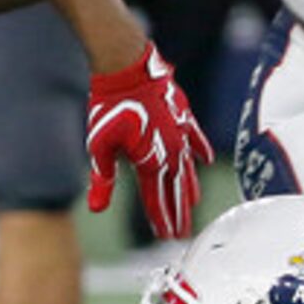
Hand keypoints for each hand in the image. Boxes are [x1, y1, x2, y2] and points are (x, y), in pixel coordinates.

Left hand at [87, 46, 210, 242]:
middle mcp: (170, 152)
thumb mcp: (99, 146)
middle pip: (175, 189)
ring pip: (188, 168)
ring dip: (189, 188)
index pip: (156, 199)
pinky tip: (205, 161)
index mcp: (150, 162)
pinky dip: (200, 150)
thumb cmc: (109, 106)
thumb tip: (97, 208)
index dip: (162, 220)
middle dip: (177, 213)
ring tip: (192, 206)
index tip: (167, 237)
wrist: (126, 67)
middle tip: (182, 234)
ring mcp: (180, 133)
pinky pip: (195, 138)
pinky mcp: (182, 115)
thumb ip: (103, 179)